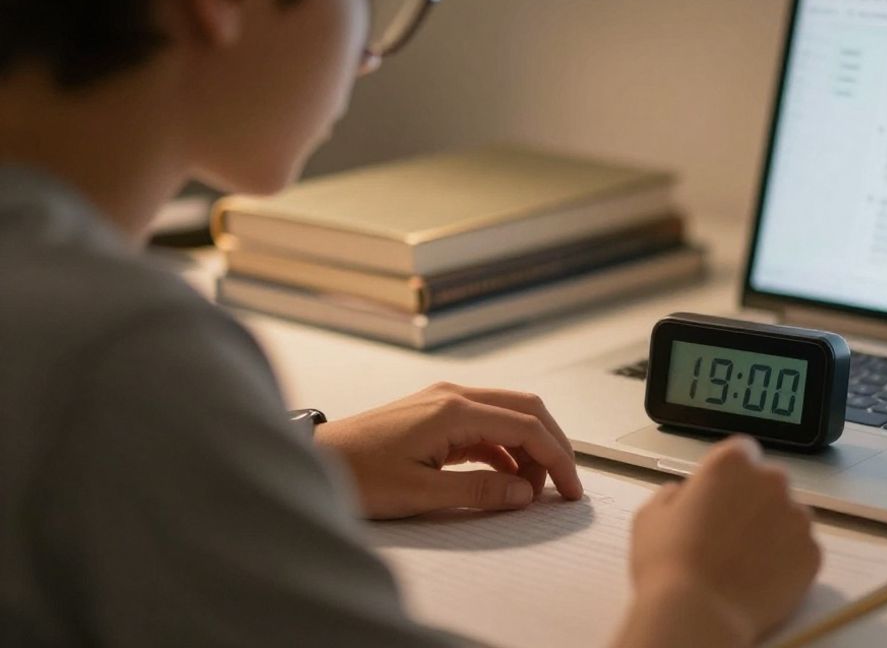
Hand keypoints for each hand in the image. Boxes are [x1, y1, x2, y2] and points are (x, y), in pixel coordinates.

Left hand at [314, 382, 582, 518]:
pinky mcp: (435, 415)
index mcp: (453, 410)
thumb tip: (524, 492)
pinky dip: (504, 449)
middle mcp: (453, 396)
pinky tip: (505, 477)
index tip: (570, 489)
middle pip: (526, 409)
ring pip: (508, 415)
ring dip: (528, 448)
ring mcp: (444, 402)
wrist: (313, 459)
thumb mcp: (420, 492)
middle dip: (552, 445)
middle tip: (564, 484)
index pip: (526, 426)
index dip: (556, 458)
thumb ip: (479, 490)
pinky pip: (486, 426)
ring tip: (530, 489)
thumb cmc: (355, 472)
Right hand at [616, 437, 820, 646]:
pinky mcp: (813, 553)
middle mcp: (771, 481)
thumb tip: (683, 494)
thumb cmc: (667, 561)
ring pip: (788, 516)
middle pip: (768, 484)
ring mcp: (797, 518)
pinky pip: (800, 550)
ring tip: (746, 561)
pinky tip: (761, 578)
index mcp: (732, 463)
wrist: (698, 613)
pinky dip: (787, 561)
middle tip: (730, 533)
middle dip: (754, 501)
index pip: (742, 453)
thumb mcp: (651, 516)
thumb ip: (673, 495)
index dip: (730, 476)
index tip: (719, 498)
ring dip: (773, 530)